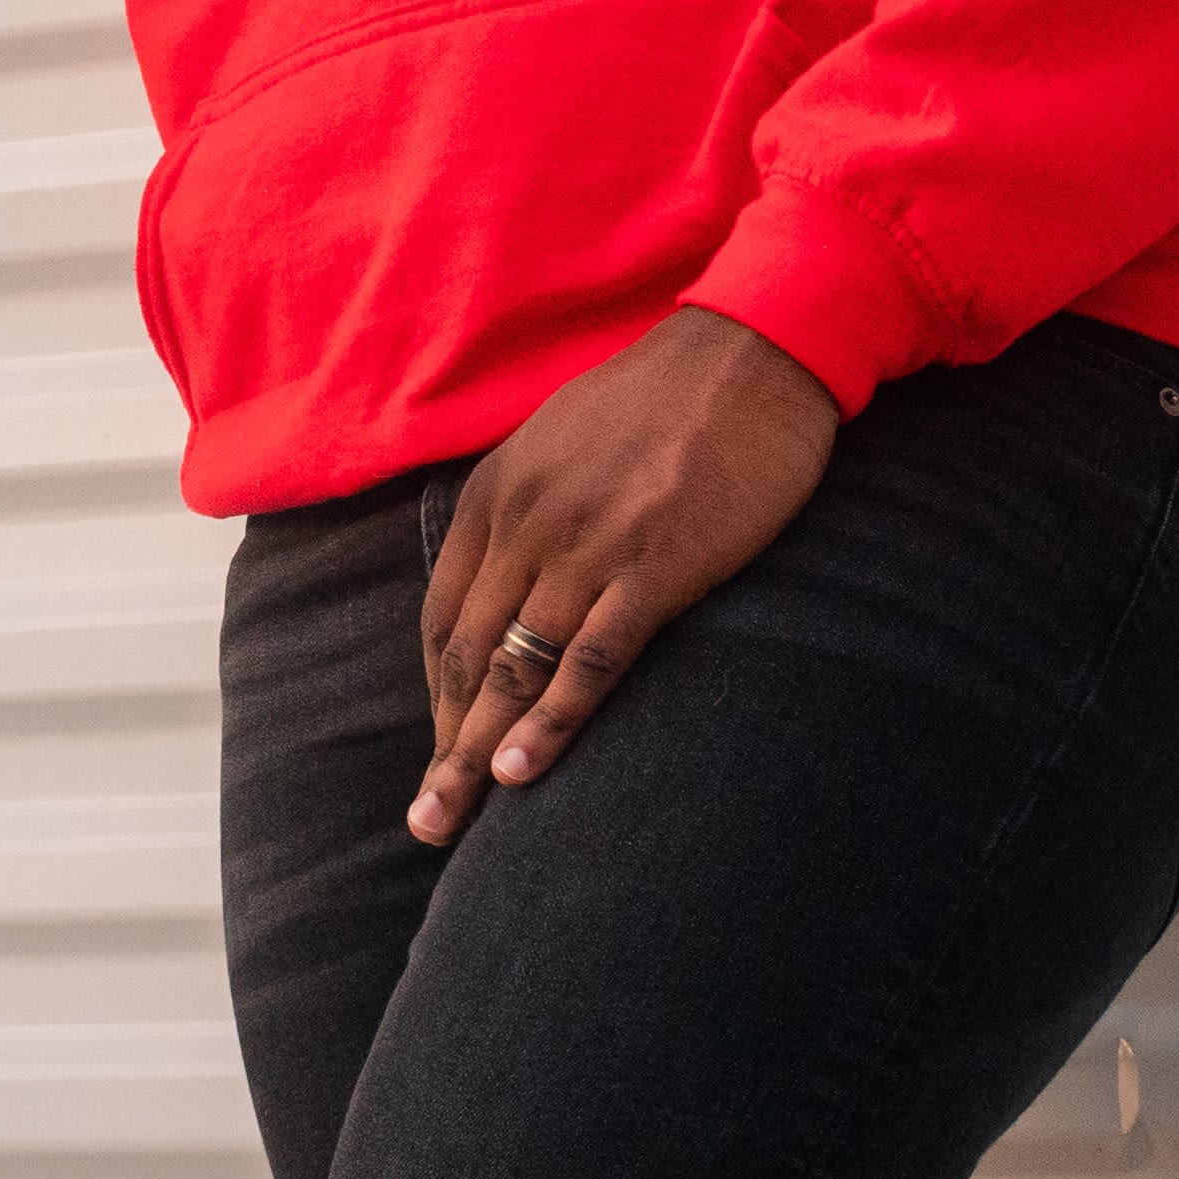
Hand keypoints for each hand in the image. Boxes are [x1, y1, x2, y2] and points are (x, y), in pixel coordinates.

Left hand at [411, 310, 839, 845]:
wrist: (751, 355)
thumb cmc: (668, 400)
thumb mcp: (563, 438)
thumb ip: (527, 505)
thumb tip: (510, 570)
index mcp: (498, 492)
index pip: (445, 615)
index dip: (438, 693)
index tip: (440, 750)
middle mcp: (527, 522)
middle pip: (469, 656)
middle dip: (444, 745)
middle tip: (427, 822)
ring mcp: (587, 546)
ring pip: (517, 669)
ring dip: (479, 754)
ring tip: (454, 823)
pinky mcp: (653, 567)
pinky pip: (588, 659)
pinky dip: (551, 721)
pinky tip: (524, 773)